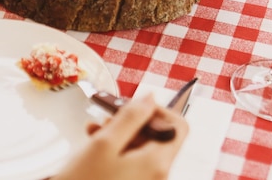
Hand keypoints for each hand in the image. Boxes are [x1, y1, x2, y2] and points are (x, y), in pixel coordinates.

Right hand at [52, 95, 188, 179]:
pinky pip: (131, 163)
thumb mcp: (105, 144)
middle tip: (107, 118)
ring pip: (140, 148)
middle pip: (157, 136)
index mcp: (157, 163)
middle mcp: (157, 175)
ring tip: (94, 131)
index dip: (158, 111)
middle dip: (132, 122)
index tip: (133, 106)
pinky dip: (115, 150)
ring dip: (119, 134)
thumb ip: (131, 117)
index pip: (178, 126)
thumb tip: (151, 98)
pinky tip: (93, 145)